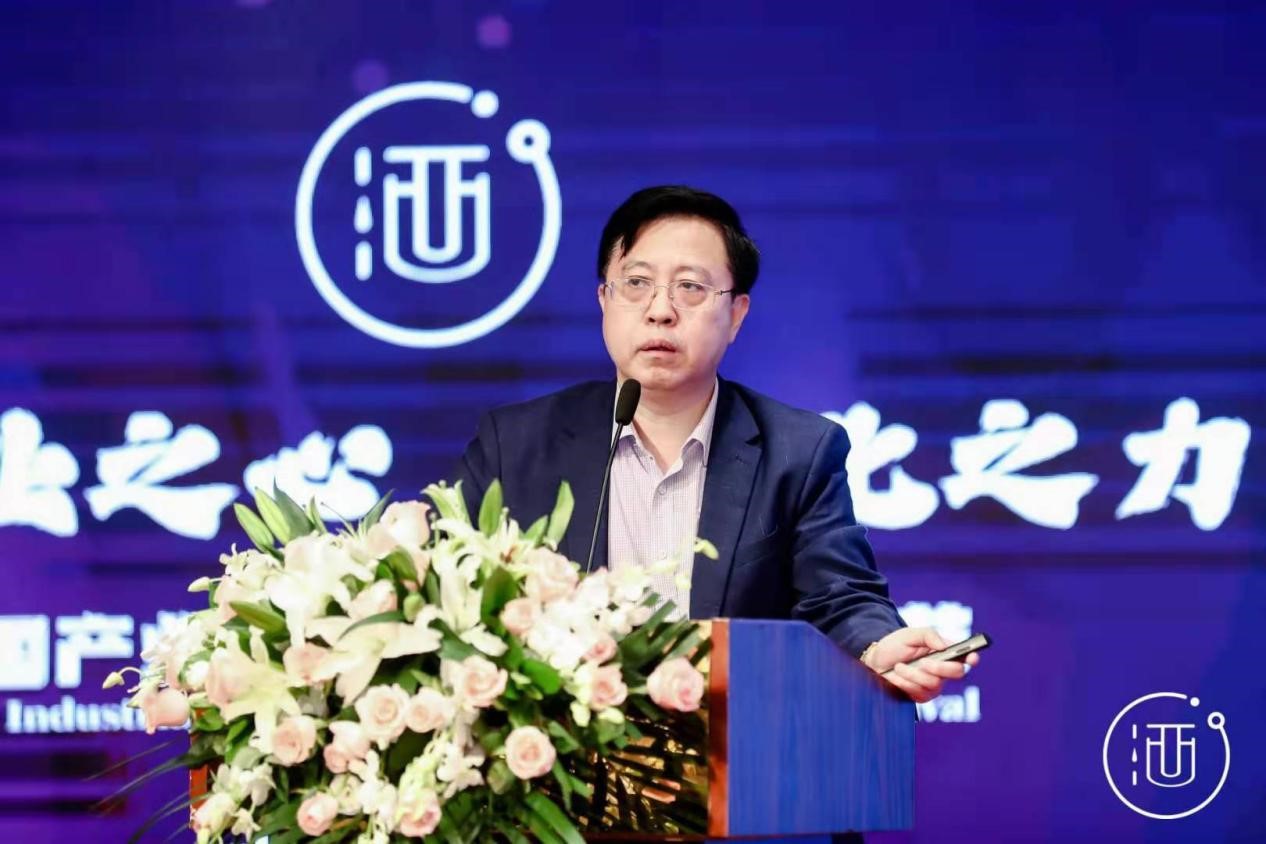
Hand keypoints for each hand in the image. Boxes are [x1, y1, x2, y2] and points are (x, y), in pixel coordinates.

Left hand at [861, 627, 979, 703]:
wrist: (874, 661)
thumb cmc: (894, 645)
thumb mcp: (909, 634)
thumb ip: (929, 635)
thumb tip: (945, 645)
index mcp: (944, 651)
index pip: (965, 656)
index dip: (972, 657)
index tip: (971, 658)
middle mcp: (943, 669)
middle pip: (957, 673)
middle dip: (939, 668)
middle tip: (923, 662)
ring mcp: (934, 684)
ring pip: (934, 684)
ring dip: (913, 674)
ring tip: (898, 666)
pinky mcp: (922, 696)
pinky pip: (920, 693)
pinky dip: (906, 683)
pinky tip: (896, 677)